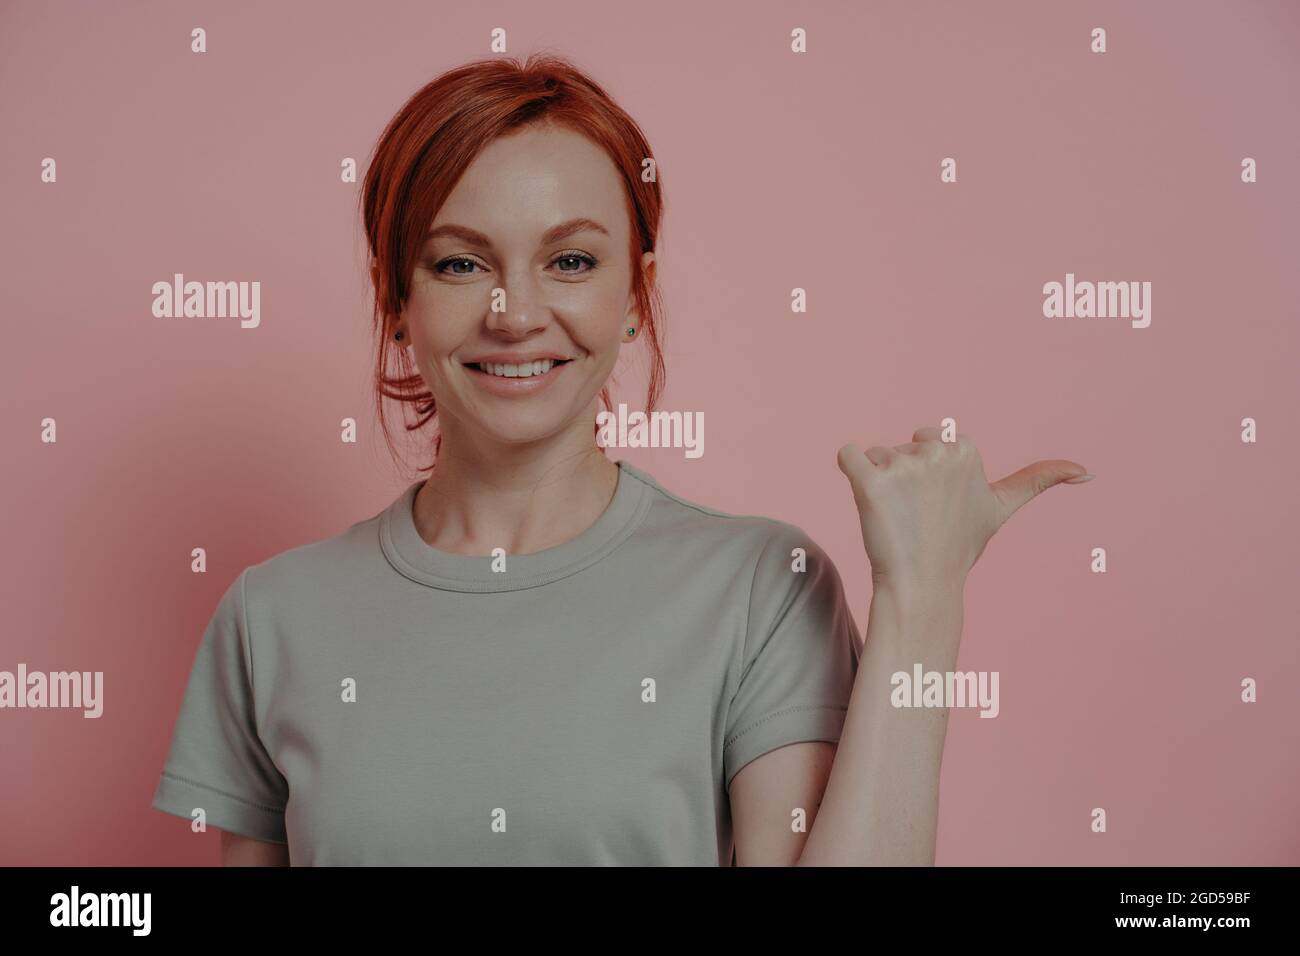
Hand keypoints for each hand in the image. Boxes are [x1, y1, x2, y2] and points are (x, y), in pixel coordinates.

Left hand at [836, 425, 1090, 593]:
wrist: (922, 586)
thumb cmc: (958, 546)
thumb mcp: (1001, 507)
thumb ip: (1040, 480)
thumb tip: (1088, 470)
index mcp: (966, 449)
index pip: (928, 441)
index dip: (927, 474)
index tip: (938, 503)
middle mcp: (938, 453)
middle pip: (900, 449)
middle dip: (901, 476)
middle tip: (916, 513)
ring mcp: (904, 467)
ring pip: (876, 457)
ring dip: (878, 485)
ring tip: (897, 518)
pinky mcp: (870, 482)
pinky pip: (846, 454)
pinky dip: (847, 470)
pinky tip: (865, 499)